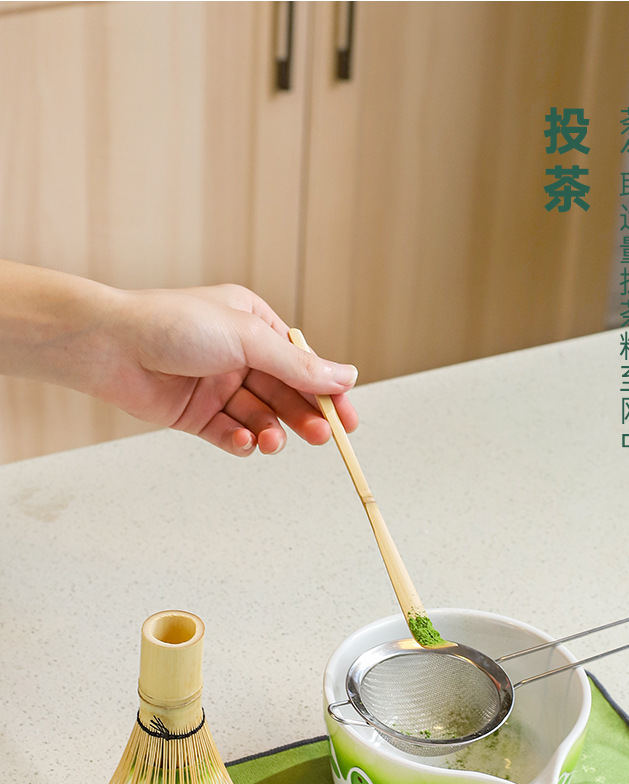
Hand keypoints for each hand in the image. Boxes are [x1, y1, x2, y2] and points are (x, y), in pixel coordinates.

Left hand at [96, 283, 358, 455]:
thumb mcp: (248, 339)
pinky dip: (240, 441)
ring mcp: (216, 386)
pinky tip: (244, 442)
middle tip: (321, 436)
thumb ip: (298, 365)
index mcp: (253, 325)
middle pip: (285, 394)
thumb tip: (345, 376)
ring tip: (273, 442)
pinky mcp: (195, 415)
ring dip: (272, 432)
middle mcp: (237, 355)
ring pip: (260, 417)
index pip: (302, 364)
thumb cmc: (172, 324)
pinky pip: (229, 433)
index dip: (328, 392)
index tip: (349, 418)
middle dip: (304, 416)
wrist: (109, 346)